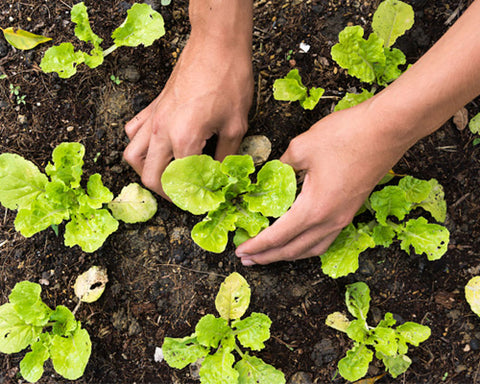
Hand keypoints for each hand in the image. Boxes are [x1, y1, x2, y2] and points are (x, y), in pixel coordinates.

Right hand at [123, 35, 252, 197]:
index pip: (180, 181)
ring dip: (146, 171)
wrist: (216, 45)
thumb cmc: (229, 80)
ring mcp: (154, 118)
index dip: (191, 197)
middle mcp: (162, 131)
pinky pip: (134, 131)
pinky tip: (156, 147)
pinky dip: (140, 145)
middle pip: (150, 176)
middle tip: (182, 195)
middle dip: (165, 193)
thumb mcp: (236, 125)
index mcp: (184, 139)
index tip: (201, 201)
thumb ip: (226, 156)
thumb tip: (222, 175)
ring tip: (165, 175)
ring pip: (132, 155)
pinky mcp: (153, 106)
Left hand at [235, 100, 409, 264]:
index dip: (257, 246)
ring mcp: (343, 218)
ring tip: (270, 255)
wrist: (388, 129)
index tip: (240, 251)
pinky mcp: (351, 210)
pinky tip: (299, 240)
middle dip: (268, 256)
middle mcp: (330, 221)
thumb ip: (281, 166)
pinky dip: (307, 246)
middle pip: (293, 249)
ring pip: (311, 249)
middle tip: (247, 259)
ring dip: (288, 254)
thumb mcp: (302, 147)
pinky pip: (325, 239)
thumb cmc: (346, 135)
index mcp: (314, 209)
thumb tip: (271, 174)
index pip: (277, 236)